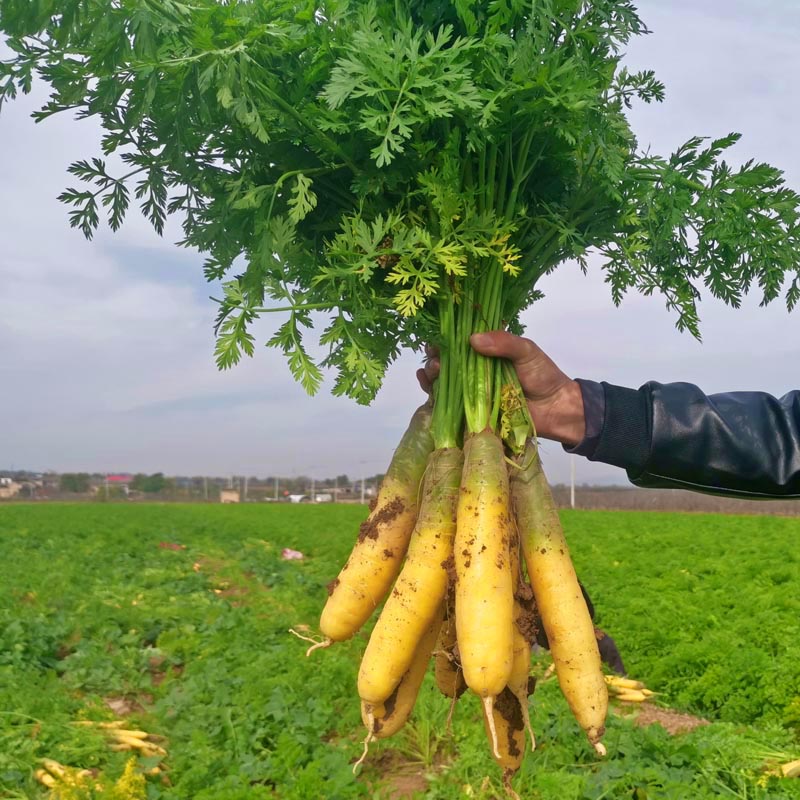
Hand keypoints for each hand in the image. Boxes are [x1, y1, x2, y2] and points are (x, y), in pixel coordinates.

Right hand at [417, 331, 585, 446]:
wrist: (556, 409)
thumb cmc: (543, 376)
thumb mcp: (527, 351)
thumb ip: (503, 342)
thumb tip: (472, 339)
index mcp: (487, 351)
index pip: (460, 340)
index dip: (445, 336)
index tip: (437, 335)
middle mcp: (474, 369)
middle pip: (446, 359)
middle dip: (435, 356)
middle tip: (436, 358)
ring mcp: (471, 390)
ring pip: (442, 379)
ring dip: (431, 372)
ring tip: (433, 370)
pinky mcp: (470, 411)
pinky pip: (447, 402)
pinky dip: (432, 392)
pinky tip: (425, 383)